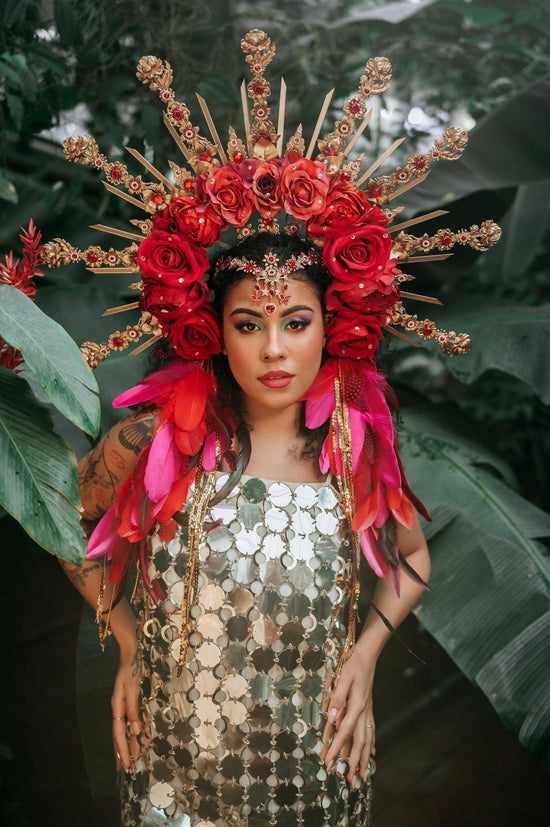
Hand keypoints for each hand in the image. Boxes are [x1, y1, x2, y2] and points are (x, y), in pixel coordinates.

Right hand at [111, 643, 142, 771]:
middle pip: (119, 734)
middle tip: (126, 770)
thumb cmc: (132, 667)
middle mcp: (120, 707)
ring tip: (130, 761)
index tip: (126, 764)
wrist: (132, 650)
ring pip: (125, 729)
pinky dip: (135, 732)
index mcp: (118, 705)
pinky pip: (132, 720)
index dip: (123, 749)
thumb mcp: (132, 687)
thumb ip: (133, 709)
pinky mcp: (132, 700)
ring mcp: (125, 704)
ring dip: (129, 745)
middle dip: (123, 752)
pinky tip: (138, 739)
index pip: (119, 733)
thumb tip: (134, 730)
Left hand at [321, 644, 375, 784]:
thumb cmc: (353, 664)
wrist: (368, 655)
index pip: (344, 732)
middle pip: (359, 743)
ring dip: (364, 760)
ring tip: (363, 777)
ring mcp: (368, 711)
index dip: (335, 749)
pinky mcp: (368, 708)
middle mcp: (364, 712)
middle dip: (353, 763)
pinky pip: (371, 731)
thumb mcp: (342, 678)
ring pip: (367, 740)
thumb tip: (331, 718)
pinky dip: (371, 745)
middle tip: (349, 782)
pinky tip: (372, 754)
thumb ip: (337, 698)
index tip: (328, 764)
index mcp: (356, 706)